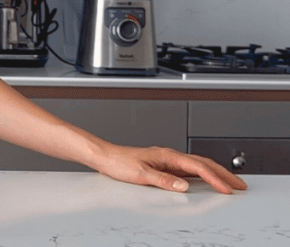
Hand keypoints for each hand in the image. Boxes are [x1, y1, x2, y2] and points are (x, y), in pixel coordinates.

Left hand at [93, 143, 248, 193]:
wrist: (105, 156)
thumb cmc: (119, 162)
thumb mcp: (140, 174)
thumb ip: (163, 180)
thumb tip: (184, 186)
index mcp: (167, 156)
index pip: (198, 167)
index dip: (215, 178)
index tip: (227, 189)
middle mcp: (169, 156)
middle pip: (203, 163)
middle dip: (223, 174)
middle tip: (240, 184)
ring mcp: (167, 160)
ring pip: (198, 165)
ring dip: (215, 173)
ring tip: (229, 182)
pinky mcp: (163, 165)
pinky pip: (189, 169)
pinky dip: (202, 175)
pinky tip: (205, 181)